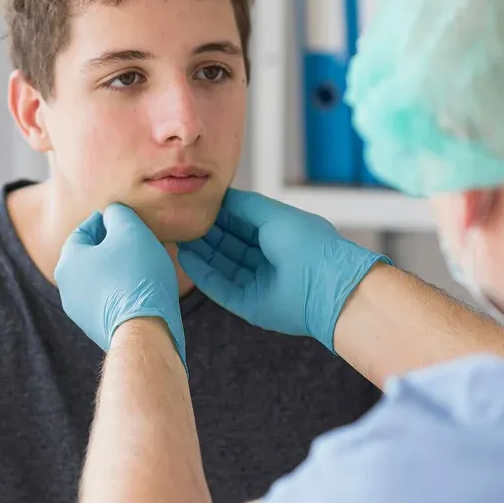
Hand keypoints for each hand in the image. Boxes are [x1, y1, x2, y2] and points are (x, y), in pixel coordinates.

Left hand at [55, 204, 186, 370]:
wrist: (144, 332)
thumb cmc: (136, 277)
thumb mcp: (130, 231)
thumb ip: (118, 214)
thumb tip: (114, 214)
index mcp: (68, 260)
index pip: (86, 229)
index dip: (110, 221)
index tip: (130, 222)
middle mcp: (67, 288)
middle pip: (93, 256)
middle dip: (115, 247)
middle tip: (140, 244)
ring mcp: (81, 312)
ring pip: (102, 280)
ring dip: (120, 271)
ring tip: (145, 268)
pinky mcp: (98, 329)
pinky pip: (110, 301)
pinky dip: (124, 293)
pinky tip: (143, 292)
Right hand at [177, 189, 389, 351]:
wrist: (327, 286)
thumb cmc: (306, 243)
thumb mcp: (272, 214)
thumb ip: (244, 206)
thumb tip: (220, 197)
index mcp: (279, 235)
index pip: (242, 223)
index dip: (219, 214)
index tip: (195, 204)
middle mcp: (268, 259)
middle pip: (229, 244)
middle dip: (206, 233)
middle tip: (179, 220)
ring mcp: (258, 283)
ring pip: (222, 265)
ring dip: (200, 251)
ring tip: (176, 236)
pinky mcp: (249, 305)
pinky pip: (220, 287)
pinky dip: (202, 273)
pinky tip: (185, 258)